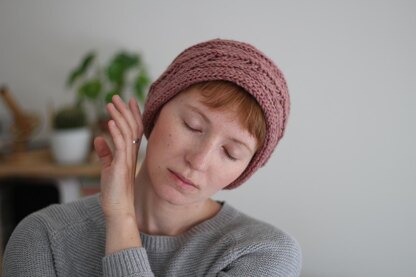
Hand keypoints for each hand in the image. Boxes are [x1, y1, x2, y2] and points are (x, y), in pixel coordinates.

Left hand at [94, 95, 142, 253]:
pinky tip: (109, 122)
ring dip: (118, 117)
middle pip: (132, 127)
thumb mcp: (108, 168)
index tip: (129, 100)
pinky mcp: (121, 166)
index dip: (132, 114)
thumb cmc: (114, 191)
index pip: (134, 129)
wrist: (119, 209)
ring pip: (126, 133)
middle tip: (117, 96)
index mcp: (130, 154)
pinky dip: (115, 133)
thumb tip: (98, 138)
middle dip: (125, 110)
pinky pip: (120, 146)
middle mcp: (132, 154)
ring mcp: (128, 159)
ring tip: (110, 104)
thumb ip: (105, 153)